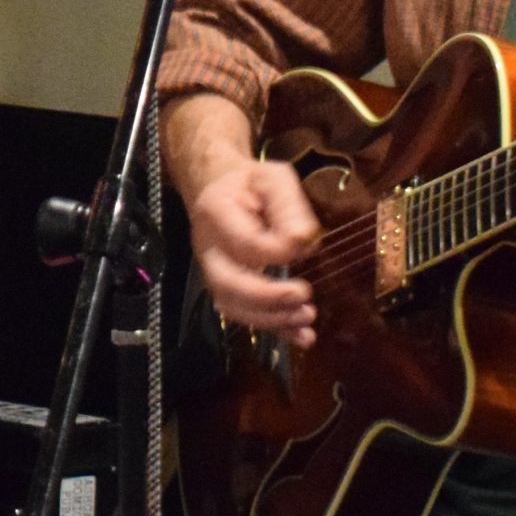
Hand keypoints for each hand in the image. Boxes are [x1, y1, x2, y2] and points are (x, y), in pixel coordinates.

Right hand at [186, 157, 320, 346]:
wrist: (223, 191)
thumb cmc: (252, 184)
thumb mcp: (274, 178)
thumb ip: (289, 206)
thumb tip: (303, 242)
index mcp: (215, 213)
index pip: (243, 242)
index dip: (274, 250)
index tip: (304, 242)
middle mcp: (208, 250)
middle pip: (227, 285)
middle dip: (267, 297)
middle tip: (303, 295)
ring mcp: (215, 274)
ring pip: (235, 307)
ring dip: (272, 319)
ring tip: (306, 318)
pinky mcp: (230, 290)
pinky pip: (247, 316)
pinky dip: (276, 330)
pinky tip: (303, 337)